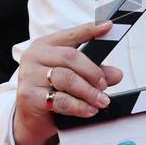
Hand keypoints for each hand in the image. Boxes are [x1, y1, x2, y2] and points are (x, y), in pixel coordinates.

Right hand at [13, 21, 123, 144]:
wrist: (31, 118)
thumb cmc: (53, 91)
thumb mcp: (75, 78)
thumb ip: (94, 73)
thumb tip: (117, 74)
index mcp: (46, 44)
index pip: (71, 35)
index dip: (90, 29)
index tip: (108, 26)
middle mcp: (35, 56)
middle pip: (70, 57)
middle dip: (92, 71)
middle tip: (104, 85)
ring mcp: (29, 75)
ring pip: (66, 78)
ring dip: (88, 91)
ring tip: (101, 100)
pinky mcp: (29, 95)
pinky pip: (60, 99)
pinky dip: (79, 106)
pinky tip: (89, 110)